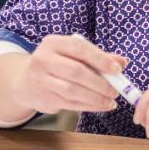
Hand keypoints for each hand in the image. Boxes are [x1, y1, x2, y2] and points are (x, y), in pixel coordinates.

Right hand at [10, 34, 124, 114]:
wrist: (26, 82)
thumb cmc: (56, 65)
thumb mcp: (72, 55)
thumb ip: (97, 57)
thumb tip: (122, 62)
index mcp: (53, 43)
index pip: (79, 48)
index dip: (100, 59)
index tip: (117, 69)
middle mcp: (43, 59)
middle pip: (76, 71)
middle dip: (100, 83)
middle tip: (115, 91)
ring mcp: (41, 79)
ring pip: (73, 90)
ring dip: (95, 97)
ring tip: (110, 101)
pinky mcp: (43, 97)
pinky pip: (70, 104)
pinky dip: (89, 106)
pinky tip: (100, 106)